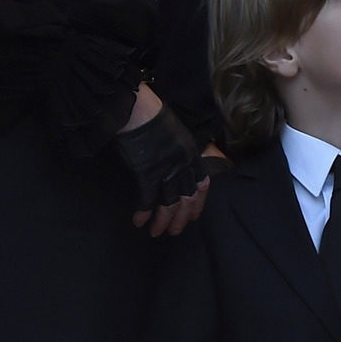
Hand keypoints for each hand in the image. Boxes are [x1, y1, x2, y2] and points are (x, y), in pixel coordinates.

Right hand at [116, 85, 208, 235]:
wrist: (138, 108)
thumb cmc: (152, 116)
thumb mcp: (175, 134)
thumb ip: (178, 152)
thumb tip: (173, 168)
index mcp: (191, 154)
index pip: (202, 185)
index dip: (198, 203)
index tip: (193, 216)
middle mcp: (183, 164)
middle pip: (187, 199)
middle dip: (181, 218)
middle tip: (173, 232)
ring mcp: (166, 169)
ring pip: (169, 204)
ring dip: (163, 221)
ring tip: (156, 232)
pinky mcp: (148, 172)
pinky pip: (148, 199)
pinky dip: (144, 212)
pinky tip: (139, 221)